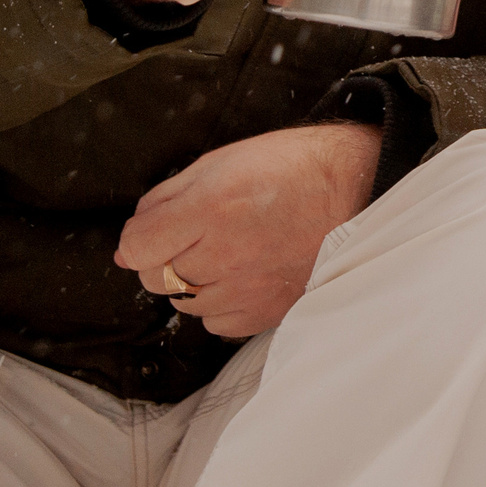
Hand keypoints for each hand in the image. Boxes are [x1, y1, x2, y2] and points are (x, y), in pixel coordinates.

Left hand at [113, 121, 380, 337]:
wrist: (356, 188)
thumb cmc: (290, 168)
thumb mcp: (221, 163)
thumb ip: (165, 201)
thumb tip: (129, 245)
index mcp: (210, 210)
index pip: (137, 247)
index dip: (142, 236)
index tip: (158, 228)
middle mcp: (225, 255)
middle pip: (156, 278)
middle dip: (167, 257)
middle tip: (202, 234)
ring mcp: (247, 289)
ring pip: (186, 303)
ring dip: (197, 281)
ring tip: (231, 252)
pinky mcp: (267, 312)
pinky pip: (218, 323)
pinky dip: (223, 303)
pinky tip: (245, 274)